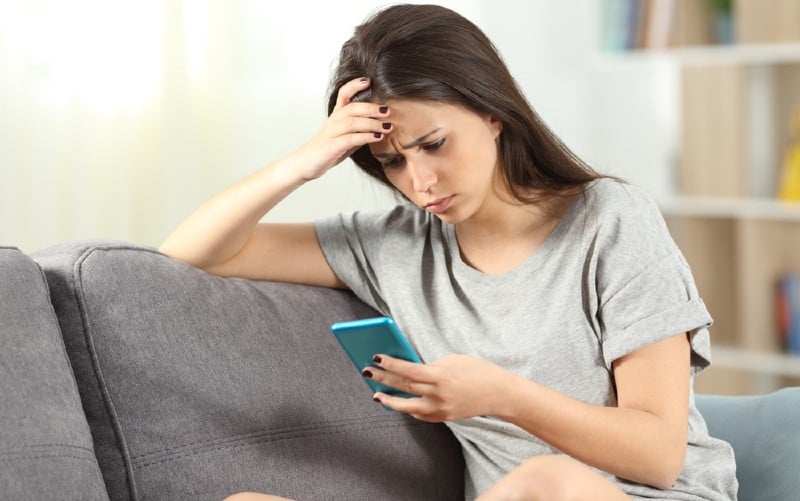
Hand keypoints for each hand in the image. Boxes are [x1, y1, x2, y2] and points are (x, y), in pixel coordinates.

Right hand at [289, 77, 390, 180]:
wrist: (305, 164)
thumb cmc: (326, 150)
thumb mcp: (345, 137)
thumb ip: (359, 131)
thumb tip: (380, 127)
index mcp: (336, 116)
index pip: (343, 94)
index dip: (354, 85)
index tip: (368, 80)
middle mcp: (333, 121)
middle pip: (352, 107)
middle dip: (371, 107)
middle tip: (388, 110)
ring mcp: (332, 133)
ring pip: (353, 122)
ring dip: (372, 123)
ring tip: (387, 126)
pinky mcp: (332, 146)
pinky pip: (350, 139)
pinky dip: (366, 137)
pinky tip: (377, 138)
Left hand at [366, 354, 517, 421]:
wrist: (500, 393)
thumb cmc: (477, 370)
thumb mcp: (452, 360)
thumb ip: (430, 366)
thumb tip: (409, 369)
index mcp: (440, 376)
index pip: (408, 370)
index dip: (390, 365)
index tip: (376, 358)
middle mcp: (438, 395)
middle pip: (404, 387)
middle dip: (383, 379)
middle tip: (367, 372)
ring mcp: (440, 409)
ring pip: (407, 407)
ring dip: (390, 400)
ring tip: (376, 394)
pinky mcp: (444, 417)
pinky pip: (420, 413)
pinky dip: (408, 407)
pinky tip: (399, 402)